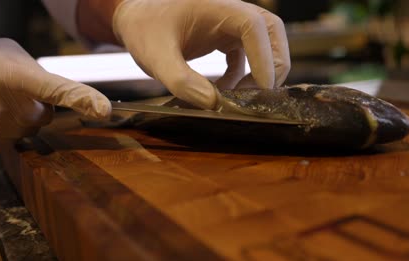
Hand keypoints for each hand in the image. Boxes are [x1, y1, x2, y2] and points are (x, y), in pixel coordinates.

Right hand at [0, 38, 110, 155]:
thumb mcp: (12, 57)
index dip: (83, 100)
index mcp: (18, 76)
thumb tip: (62, 97)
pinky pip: (5, 143)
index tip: (103, 111)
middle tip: (5, 92)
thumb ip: (40, 78)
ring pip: (23, 132)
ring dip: (13, 121)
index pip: (58, 90)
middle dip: (30, 108)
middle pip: (42, 118)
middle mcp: (7, 106)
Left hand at [112, 0, 290, 108]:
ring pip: (265, 43)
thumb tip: (214, 104)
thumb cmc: (144, 29)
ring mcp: (229, 24)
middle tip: (260, 95)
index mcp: (216, 7)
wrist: (135, 18)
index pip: (255, 26)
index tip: (260, 89)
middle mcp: (229, 12)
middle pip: (271, 32)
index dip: (264, 58)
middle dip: (273, 65)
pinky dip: (244, 74)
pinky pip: (247, 54)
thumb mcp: (156, 56)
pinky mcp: (225, 36)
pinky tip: (225, 91)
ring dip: (261, 71)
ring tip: (241, 96)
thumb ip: (181, 80)